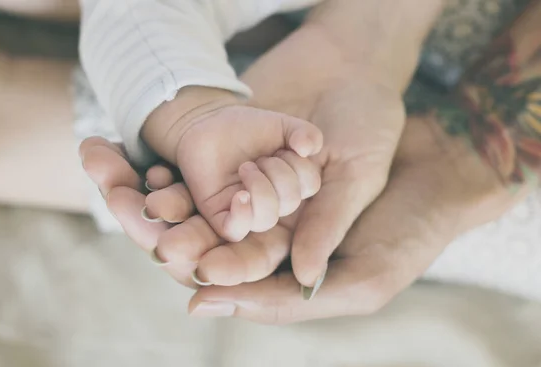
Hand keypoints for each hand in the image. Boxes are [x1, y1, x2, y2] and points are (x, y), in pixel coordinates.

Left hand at [142, 87, 322, 241]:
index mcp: (291, 181)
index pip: (310, 185)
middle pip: (290, 202)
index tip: (282, 148)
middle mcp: (273, 201)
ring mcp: (247, 210)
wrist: (207, 125)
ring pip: (266, 219)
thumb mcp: (281, 125)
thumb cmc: (244, 128)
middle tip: (259, 158)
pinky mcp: (220, 216)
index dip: (300, 165)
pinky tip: (240, 195)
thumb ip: (304, 132)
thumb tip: (308, 149)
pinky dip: (242, 214)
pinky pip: (235, 231)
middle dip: (277, 172)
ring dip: (260, 188)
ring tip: (245, 168)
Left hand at [188, 112, 528, 322]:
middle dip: (190, 246)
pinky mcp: (266, 165)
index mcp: (296, 278)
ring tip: (150, 202)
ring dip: (180, 210)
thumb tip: (275, 287)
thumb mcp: (372, 267)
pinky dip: (192, 173)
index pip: (249, 288)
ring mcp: (269, 203)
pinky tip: (165, 169)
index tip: (197, 279)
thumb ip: (318, 282)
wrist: (433, 158)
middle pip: (220, 252)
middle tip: (161, 240)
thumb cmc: (413, 228)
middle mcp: (277, 242)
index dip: (223, 283)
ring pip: (212, 212)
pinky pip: (222, 173)